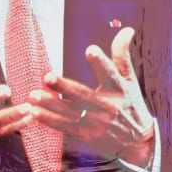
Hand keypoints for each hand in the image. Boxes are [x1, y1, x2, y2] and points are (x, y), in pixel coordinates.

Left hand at [30, 27, 157, 167]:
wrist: (138, 142)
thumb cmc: (131, 105)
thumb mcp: (130, 81)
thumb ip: (123, 55)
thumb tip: (127, 29)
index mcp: (119, 89)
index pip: (110, 73)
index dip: (101, 62)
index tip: (90, 50)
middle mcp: (107, 106)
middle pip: (84, 95)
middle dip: (65, 87)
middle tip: (47, 77)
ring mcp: (96, 122)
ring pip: (70, 112)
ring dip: (51, 104)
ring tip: (33, 95)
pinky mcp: (87, 134)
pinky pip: (65, 127)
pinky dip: (49, 120)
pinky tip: (35, 112)